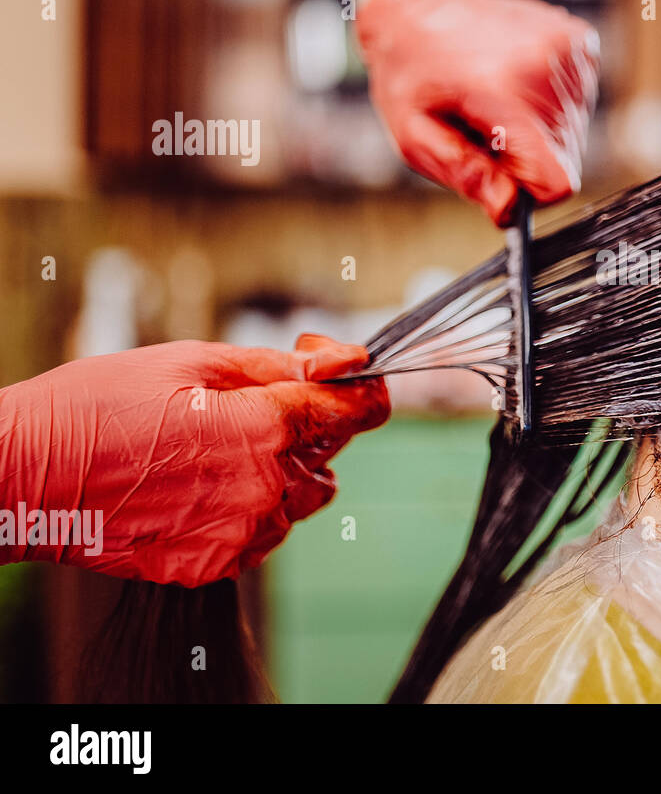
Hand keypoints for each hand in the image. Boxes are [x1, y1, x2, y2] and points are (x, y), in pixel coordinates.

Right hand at [0, 335, 388, 586]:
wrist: (25, 478)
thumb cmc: (97, 408)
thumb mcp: (190, 361)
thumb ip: (277, 366)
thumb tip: (341, 362)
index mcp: (266, 429)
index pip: (358, 410)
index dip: (361, 388)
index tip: (346, 377)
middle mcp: (265, 488)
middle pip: (329, 455)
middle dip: (306, 428)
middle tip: (251, 407)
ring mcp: (241, 533)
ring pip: (297, 499)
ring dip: (278, 472)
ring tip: (212, 450)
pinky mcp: (215, 563)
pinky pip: (260, 533)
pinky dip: (246, 509)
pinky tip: (196, 486)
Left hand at [357, 0, 598, 224]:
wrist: (423, 3)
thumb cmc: (412, 73)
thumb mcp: (414, 134)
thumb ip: (465, 174)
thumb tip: (509, 210)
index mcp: (499, 91)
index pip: (556, 179)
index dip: (531, 191)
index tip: (502, 173)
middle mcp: (542, 67)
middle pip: (565, 158)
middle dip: (529, 157)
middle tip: (488, 129)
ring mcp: (567, 50)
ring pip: (574, 131)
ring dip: (539, 129)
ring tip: (497, 101)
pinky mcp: (581, 41)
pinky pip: (580, 101)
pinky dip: (550, 103)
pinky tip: (517, 83)